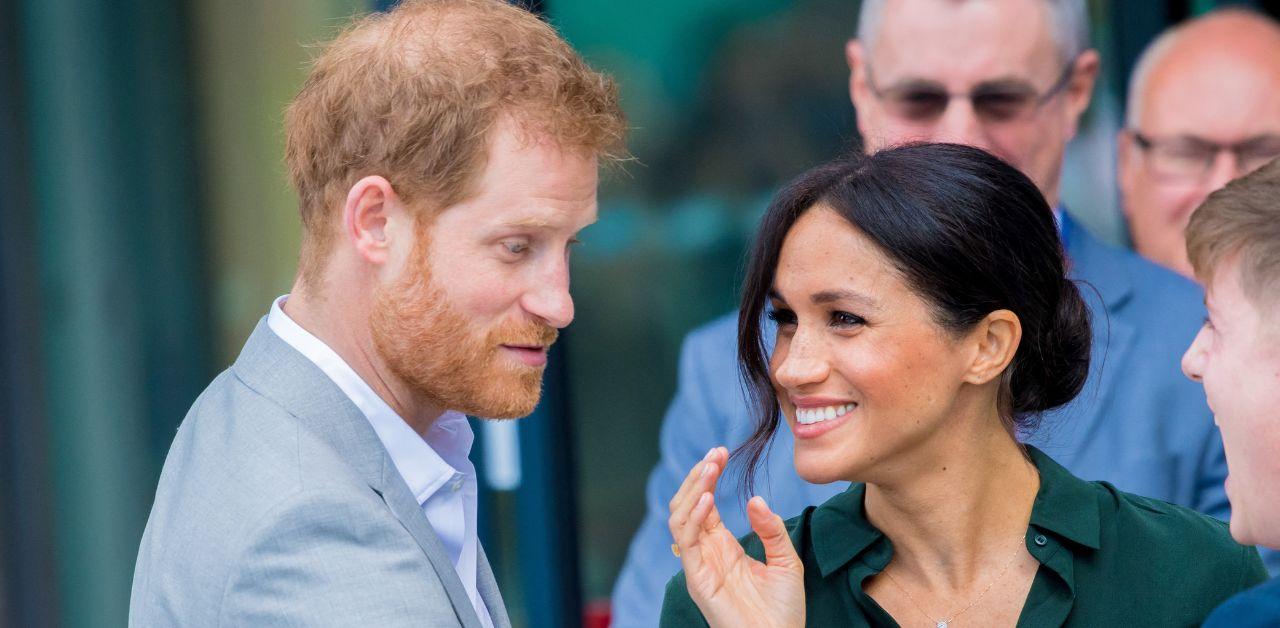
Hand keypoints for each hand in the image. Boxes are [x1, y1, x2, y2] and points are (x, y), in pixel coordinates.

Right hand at [667, 447, 805, 627]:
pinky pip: (686, 544)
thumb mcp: (786, 561)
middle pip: (687, 505)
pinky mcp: (698, 580)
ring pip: (679, 519)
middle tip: (715, 454)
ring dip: (691, 490)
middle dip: (698, 477)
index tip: (721, 452)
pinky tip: (708, 499)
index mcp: (722, 546)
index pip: (705, 503)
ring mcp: (699, 565)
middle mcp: (706, 552)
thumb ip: (772, 530)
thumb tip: (754, 499)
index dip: (708, 477)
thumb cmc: (784, 610)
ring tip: (709, 468)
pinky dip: (693, 518)